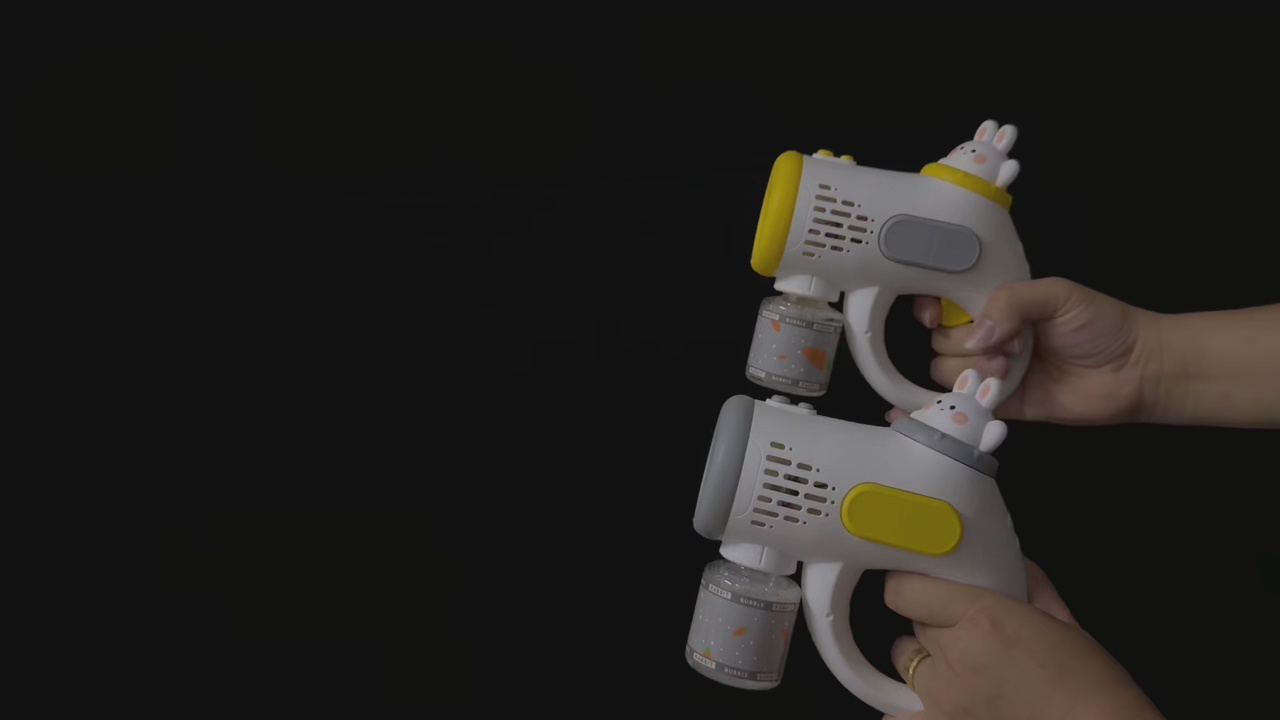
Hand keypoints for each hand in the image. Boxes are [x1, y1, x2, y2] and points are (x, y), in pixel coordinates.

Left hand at [883, 559, 1163, 719]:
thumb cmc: (1092, 684)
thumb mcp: (1064, 621)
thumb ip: (1029, 585)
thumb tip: (1011, 564)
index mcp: (982, 618)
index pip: (904, 590)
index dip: (910, 586)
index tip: (920, 586)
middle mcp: (954, 657)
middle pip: (912, 626)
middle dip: (933, 625)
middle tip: (966, 634)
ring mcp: (944, 700)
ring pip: (906, 665)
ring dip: (928, 663)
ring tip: (961, 672)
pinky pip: (901, 716)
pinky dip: (913, 709)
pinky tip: (936, 704)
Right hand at [888, 277, 1162, 425]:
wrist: (1135, 370)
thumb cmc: (1101, 323)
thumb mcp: (1056, 294)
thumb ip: (1010, 301)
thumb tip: (976, 335)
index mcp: (995, 306)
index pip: (941, 304)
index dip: (929, 309)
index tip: (936, 317)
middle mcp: (988, 338)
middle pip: (940, 342)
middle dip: (965, 343)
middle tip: (1009, 345)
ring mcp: (990, 373)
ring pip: (944, 372)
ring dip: (971, 371)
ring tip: (1008, 369)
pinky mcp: (999, 407)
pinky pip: (961, 407)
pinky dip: (952, 405)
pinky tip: (962, 398)